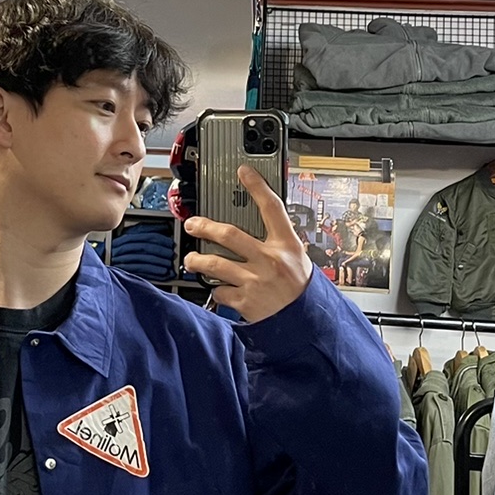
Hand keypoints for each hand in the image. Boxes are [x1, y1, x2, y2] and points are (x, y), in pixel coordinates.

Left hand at [183, 165, 312, 322]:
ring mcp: (255, 281)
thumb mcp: (298, 258)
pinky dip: (217, 290)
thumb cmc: (301, 289)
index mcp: (287, 245)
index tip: (243, 172)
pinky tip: (219, 288)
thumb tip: (257, 225)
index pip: (272, 208)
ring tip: (191, 259)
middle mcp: (270, 260)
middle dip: (205, 226)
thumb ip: (277, 242)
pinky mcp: (244, 301)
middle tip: (193, 224)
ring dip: (198, 260)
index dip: (257, 187)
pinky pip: (220, 291)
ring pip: (216, 264)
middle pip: (230, 235)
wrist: (303, 323)